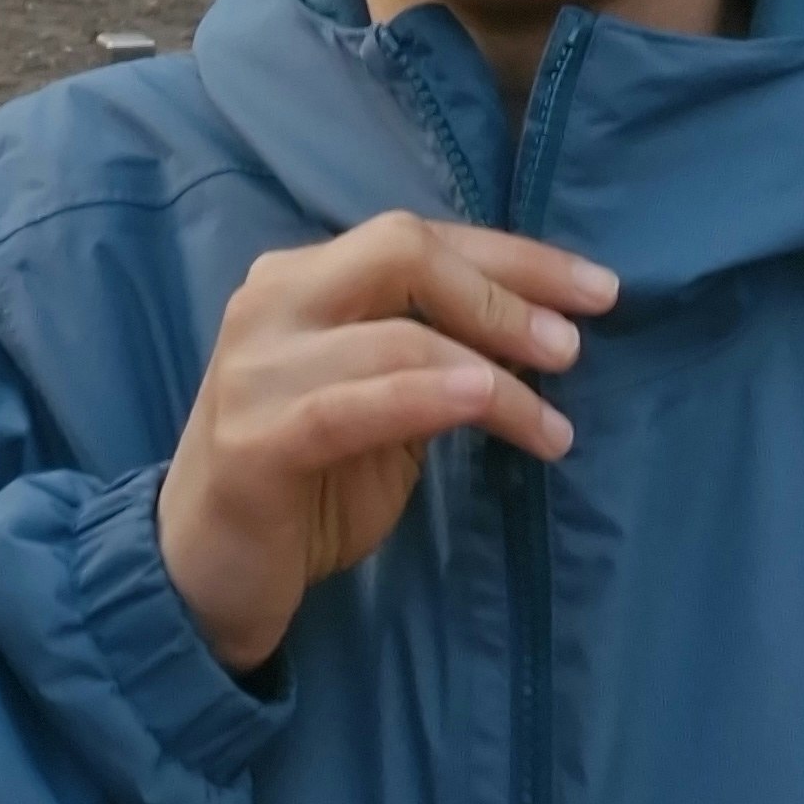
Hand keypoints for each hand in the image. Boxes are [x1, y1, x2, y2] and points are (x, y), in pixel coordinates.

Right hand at [155, 211, 618, 677]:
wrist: (205, 567)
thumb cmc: (307, 481)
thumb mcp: (381, 406)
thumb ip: (432, 357)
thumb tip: (541, 334)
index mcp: (303, 279)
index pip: (417, 237)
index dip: (514, 257)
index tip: (597, 290)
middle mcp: (272, 300)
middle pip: (400, 251)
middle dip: (501, 292)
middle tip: (570, 349)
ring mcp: (256, 366)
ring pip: (392, 334)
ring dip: (489, 373)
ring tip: (553, 424)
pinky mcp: (253, 439)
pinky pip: (350, 405)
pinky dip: (424, 397)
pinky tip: (482, 404)